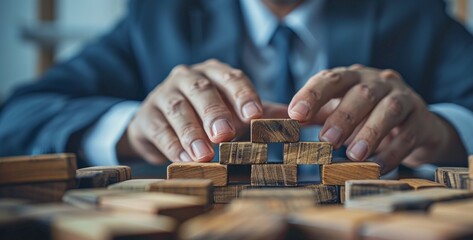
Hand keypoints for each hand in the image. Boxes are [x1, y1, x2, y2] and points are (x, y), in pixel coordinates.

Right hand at [118, 59, 264, 163]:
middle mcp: (188, 77)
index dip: (243, 95)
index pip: (231, 78)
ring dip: (192, 132)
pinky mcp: (146, 116)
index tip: (253, 115)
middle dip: (214, 112)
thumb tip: (299, 119)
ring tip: (204, 154)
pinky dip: (172, 145)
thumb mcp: (235, 112)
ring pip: (178, 109)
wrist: (161, 123)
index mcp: (214, 72)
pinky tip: (184, 158)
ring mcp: (164, 94)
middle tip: (225, 134)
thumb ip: (263, 114)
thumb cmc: (207, 116)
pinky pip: (159, 128)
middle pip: (202, 90)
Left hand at [288, 65, 465, 172]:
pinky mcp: (422, 120)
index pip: (331, 79)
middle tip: (326, 139)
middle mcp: (379, 82)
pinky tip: (376, 168)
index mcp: (353, 77)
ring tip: (353, 155)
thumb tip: (260, 120)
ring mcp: (404, 98)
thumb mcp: (336, 110)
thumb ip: (306, 114)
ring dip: (370, 131)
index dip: (313, 94)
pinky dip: (391, 152)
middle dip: (343, 115)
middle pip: (361, 92)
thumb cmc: (365, 116)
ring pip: (389, 108)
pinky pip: (408, 135)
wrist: (416, 125)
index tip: (294, 114)